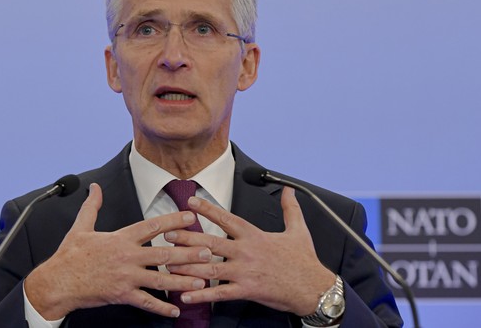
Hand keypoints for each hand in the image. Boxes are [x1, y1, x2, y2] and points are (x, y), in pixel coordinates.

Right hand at [24, 183, 212, 319]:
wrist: (57, 282)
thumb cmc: (69, 256)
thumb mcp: (81, 227)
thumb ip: (92, 206)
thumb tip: (95, 187)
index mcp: (120, 238)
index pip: (152, 226)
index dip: (173, 221)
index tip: (190, 217)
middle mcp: (127, 256)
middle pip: (163, 253)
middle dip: (188, 252)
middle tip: (207, 252)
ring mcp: (125, 277)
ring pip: (160, 279)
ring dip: (183, 280)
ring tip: (201, 280)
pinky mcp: (121, 294)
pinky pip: (146, 302)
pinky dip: (162, 306)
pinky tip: (176, 308)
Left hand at [164, 187, 334, 315]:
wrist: (314, 288)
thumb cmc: (304, 260)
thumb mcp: (299, 230)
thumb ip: (290, 208)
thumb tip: (289, 189)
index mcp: (255, 235)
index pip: (227, 218)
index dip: (207, 209)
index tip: (190, 201)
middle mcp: (246, 251)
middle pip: (211, 242)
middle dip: (188, 237)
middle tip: (168, 234)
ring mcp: (245, 271)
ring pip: (210, 267)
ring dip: (188, 265)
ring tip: (168, 263)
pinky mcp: (247, 290)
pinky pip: (219, 292)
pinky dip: (201, 294)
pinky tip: (185, 294)